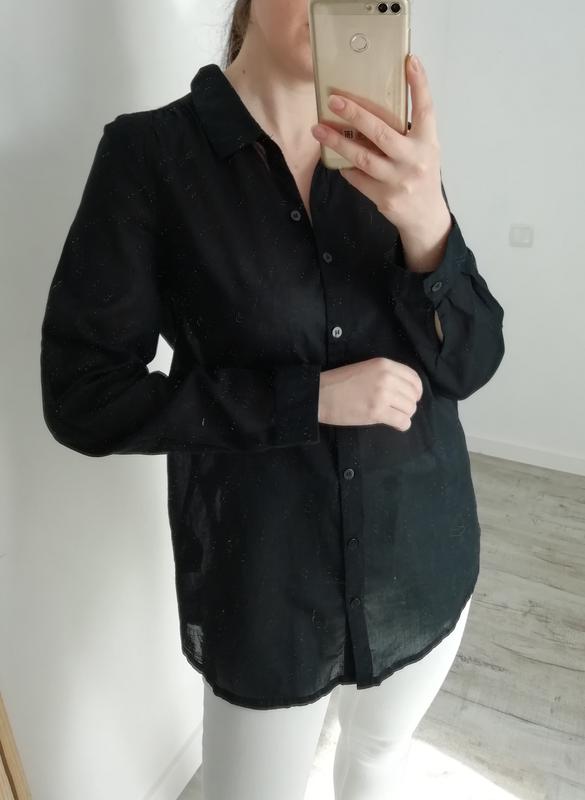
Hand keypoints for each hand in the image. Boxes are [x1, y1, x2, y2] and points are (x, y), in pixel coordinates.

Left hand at [310, 54, 448, 239]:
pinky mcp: (384, 197)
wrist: (425, 217)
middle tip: (334, 100)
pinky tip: (336, 158)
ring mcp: (399, 180)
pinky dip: (346, 167)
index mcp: (428, 142)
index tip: (410, 61)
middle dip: (355, 114)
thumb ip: (407, 131)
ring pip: (362, 157)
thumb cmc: (420, 175)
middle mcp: (415, 160)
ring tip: (318, 129)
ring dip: (337, 142)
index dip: (419, 84)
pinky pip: (357, 178)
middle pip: (381, 132)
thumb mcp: (424, 149)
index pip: (426, 109)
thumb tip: (371, 106)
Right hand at [318, 357, 422, 429]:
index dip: (416, 390)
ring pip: (410, 409)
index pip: (413, 378)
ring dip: (404, 415)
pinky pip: (402, 421)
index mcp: (384, 365)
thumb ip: (386, 375)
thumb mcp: (367, 369)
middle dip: (408, 405)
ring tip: (393, 416)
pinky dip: (402, 425)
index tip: (412, 397)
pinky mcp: (377, 412)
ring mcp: (382, 395)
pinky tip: (395, 424)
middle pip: (413, 395)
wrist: (321, 394)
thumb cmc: (340, 383)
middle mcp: (387, 377)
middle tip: (398, 409)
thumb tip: (405, 390)